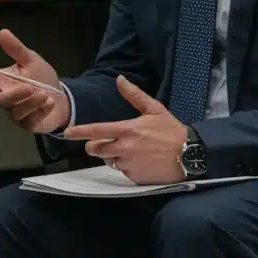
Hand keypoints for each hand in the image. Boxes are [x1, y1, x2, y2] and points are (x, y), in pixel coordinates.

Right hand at [0, 29, 70, 133]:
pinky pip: (31, 120)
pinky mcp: (28, 124)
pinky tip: (50, 103)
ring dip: (31, 102)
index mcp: (6, 81)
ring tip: (45, 95)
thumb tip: (2, 32)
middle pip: (2, 100)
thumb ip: (17, 49)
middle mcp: (8, 98)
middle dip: (15, 94)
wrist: (61, 97)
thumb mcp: (32, 61)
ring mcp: (17, 114)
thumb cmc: (42, 78)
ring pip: (17, 111)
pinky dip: (41, 111)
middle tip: (29, 87)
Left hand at [63, 75, 187, 184]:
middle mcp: (124, 148)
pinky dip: (129, 167)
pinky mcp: (135, 177)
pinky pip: (124, 172)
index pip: (97, 131)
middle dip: (96, 146)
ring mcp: (129, 164)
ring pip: (111, 161)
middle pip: (96, 150)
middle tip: (107, 142)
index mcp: (127, 130)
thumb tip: (119, 79)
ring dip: (116, 157)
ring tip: (134, 151)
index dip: (80, 132)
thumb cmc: (171, 130)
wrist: (190, 155)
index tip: (67, 133)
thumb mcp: (154, 109)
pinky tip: (142, 162)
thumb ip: (134, 95)